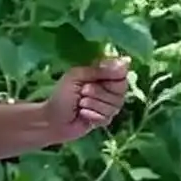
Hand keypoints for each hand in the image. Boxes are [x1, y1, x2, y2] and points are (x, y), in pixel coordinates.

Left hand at [0, 60, 137, 157]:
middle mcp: (109, 90)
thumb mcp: (77, 76)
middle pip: (120, 90)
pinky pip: (108, 117)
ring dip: (93, 104)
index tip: (99, 79)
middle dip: (99, 92)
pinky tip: (82, 114)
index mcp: (103, 76)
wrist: (53, 119)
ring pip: (114, 105)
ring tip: (80, 104)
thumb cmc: (62, 95)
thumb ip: (100, 69)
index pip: (122, 74)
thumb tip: (126, 60)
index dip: (114, 77)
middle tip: (83, 91)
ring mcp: (109, 105)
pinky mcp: (105, 119)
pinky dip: (92, 115)